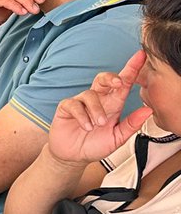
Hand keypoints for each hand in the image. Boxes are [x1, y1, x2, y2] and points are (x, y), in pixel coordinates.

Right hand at [47, 51, 152, 165]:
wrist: (73, 157)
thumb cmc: (94, 145)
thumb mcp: (117, 138)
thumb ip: (131, 124)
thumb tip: (147, 110)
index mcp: (112, 105)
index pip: (123, 84)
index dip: (132, 69)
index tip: (141, 56)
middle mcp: (97, 100)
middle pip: (103, 79)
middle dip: (111, 77)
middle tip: (119, 83)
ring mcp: (80, 103)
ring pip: (90, 94)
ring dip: (96, 110)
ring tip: (98, 124)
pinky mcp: (66, 108)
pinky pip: (74, 104)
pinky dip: (82, 116)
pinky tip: (86, 126)